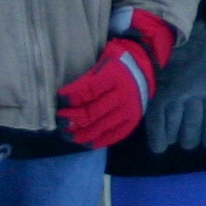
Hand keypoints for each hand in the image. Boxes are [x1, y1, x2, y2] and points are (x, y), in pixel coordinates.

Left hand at [58, 9, 177, 149]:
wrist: (147, 66)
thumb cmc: (119, 62)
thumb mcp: (102, 62)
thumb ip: (87, 79)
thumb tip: (65, 98)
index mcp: (115, 76)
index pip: (87, 91)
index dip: (69, 98)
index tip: (58, 100)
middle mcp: (124, 95)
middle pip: (92, 112)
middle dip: (71, 118)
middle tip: (59, 119)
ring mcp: (130, 110)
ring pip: (101, 127)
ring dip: (80, 133)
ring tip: (66, 135)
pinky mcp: (133, 120)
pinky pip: (115, 135)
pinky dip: (99, 141)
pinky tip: (85, 143)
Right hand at [143, 22, 205, 153]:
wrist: (165, 28)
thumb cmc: (194, 43)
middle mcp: (193, 95)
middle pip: (193, 129)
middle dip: (191, 139)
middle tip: (188, 140)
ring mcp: (172, 96)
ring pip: (175, 129)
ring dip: (175, 137)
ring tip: (174, 139)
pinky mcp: (153, 95)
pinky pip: (156, 124)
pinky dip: (158, 139)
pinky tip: (160, 147)